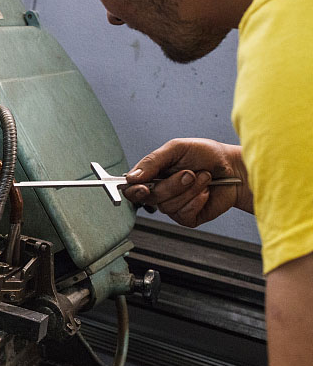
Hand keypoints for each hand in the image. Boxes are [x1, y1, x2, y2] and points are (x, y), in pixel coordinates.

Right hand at [123, 138, 251, 227]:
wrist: (235, 168)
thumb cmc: (207, 155)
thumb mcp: (177, 148)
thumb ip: (152, 161)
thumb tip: (132, 177)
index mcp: (153, 174)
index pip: (131, 188)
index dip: (134, 190)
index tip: (143, 187)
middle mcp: (161, 191)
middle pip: (151, 197)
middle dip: (173, 185)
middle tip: (189, 173)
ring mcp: (173, 205)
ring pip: (168, 206)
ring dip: (189, 190)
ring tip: (203, 178)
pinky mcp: (187, 217)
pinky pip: (183, 214)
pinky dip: (197, 201)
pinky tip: (205, 192)